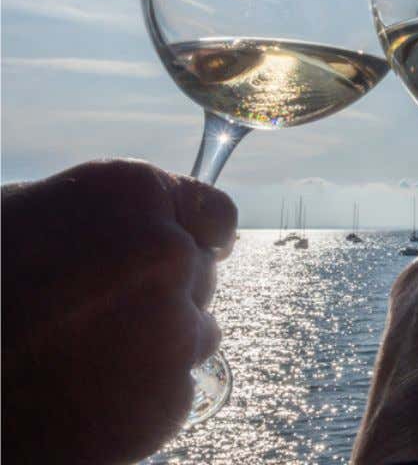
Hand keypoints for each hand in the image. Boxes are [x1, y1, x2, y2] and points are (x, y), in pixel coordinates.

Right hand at [2, 159, 236, 464]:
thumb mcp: (30, 215)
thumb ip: (107, 217)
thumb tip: (149, 224)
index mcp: (134, 195)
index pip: (214, 213)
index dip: (199, 237)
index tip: (191, 255)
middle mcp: (168, 251)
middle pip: (199, 275)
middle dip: (163, 292)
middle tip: (98, 315)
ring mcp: (173, 326)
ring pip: (195, 333)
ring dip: (158, 343)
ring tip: (85, 357)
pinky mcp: (167, 396)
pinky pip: (172, 390)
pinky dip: (141, 395)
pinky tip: (85, 395)